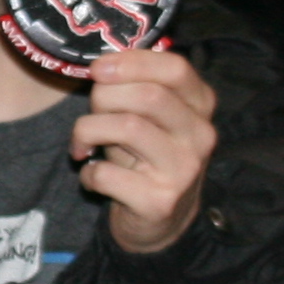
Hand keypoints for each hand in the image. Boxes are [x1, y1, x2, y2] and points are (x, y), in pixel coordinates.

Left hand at [74, 45, 218, 251]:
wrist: (162, 221)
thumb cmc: (148, 155)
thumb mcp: (151, 117)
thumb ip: (136, 87)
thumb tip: (102, 65)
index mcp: (200, 105)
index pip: (175, 68)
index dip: (132, 62)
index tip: (98, 69)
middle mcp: (199, 135)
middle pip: (147, 95)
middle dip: (104, 98)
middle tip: (92, 113)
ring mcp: (183, 170)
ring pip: (125, 127)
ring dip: (88, 130)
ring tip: (83, 143)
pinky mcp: (159, 201)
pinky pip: (107, 172)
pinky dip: (88, 172)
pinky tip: (93, 177)